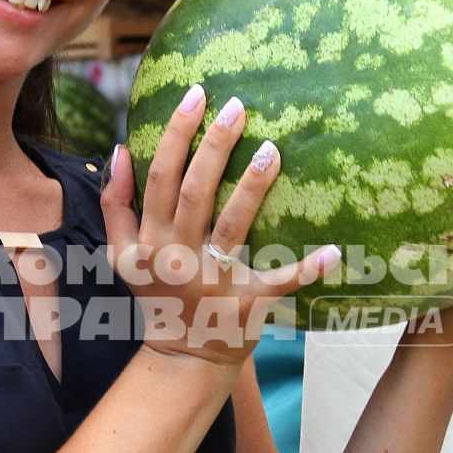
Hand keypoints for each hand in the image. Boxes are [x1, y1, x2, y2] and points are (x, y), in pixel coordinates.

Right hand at [99, 84, 339, 369]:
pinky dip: (308, 270)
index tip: (197, 94)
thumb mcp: (121, 254)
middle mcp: (177, 256)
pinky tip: (336, 250)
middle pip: (195, 191)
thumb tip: (119, 149)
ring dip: (253, 186)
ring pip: (233, 225)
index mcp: (148, 239)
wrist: (182, 358)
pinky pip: (280, 283)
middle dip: (214, 145)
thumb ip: (116, 204)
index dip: (176, 133)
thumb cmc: (157, 295)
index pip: (160, 176)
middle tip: (237, 106)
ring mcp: (213, 281)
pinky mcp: (247, 304)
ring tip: (272, 149)